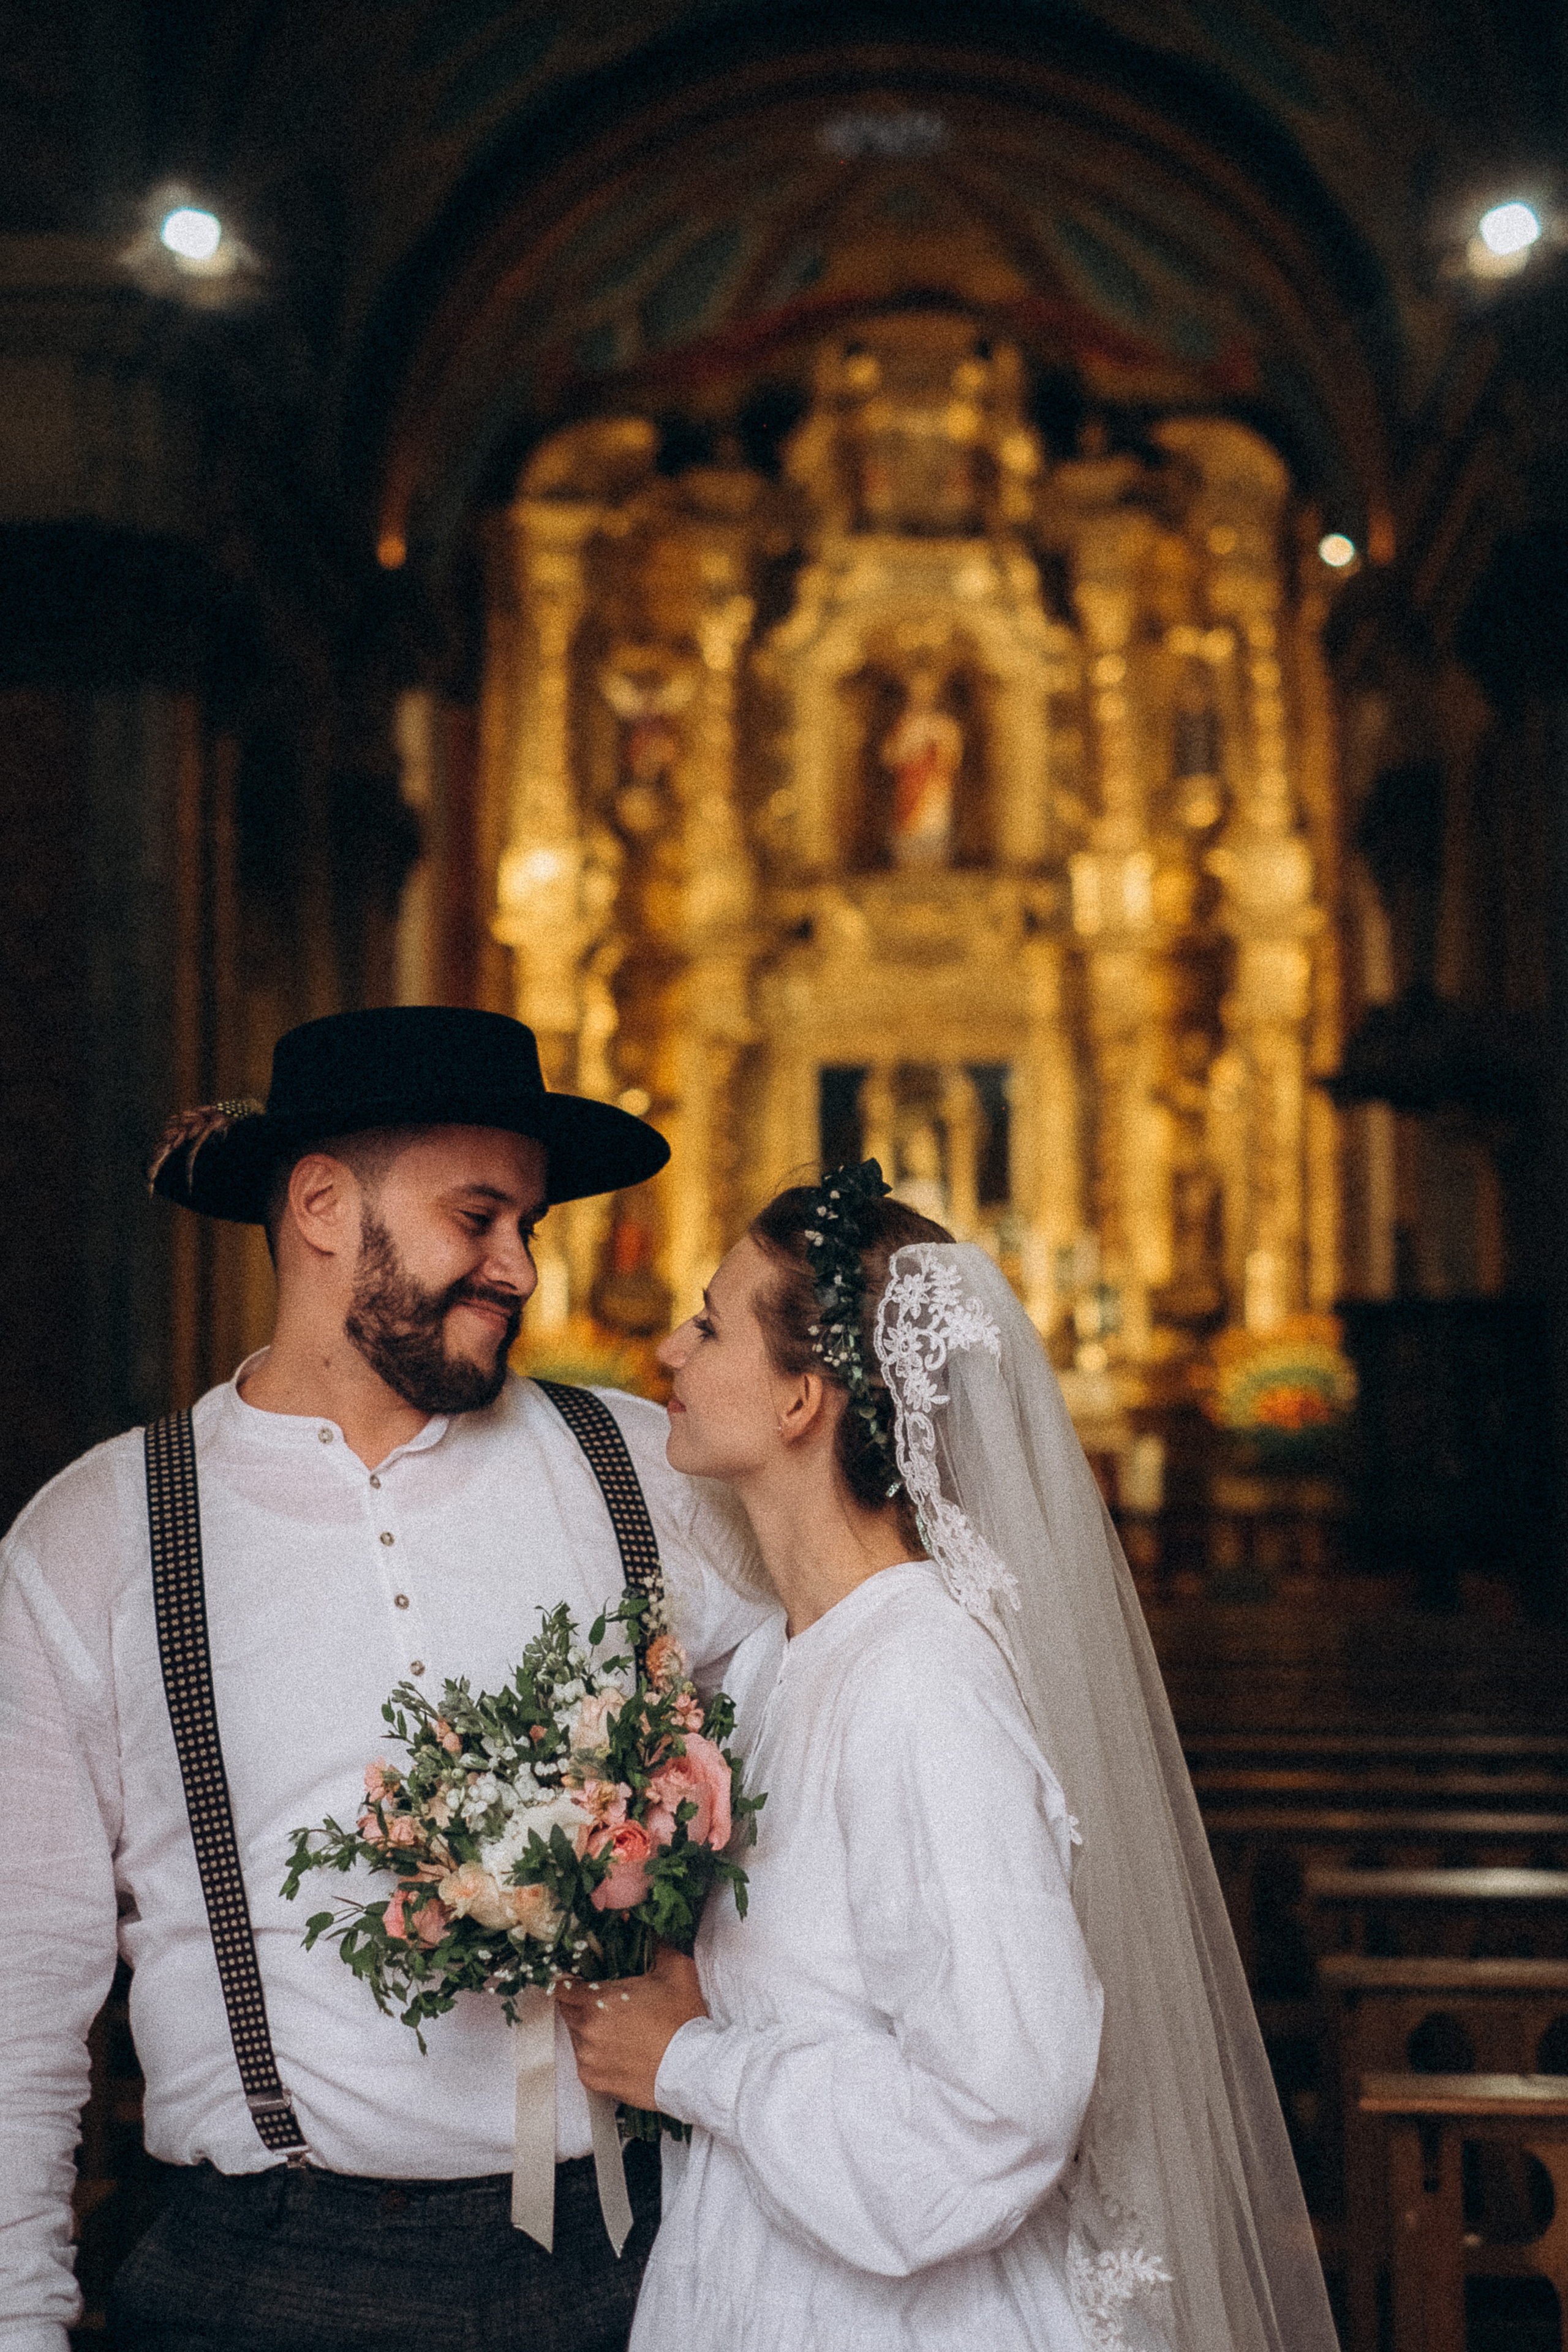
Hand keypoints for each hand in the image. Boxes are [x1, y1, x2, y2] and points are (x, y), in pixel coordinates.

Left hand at [556, 1943, 707, 2111]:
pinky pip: (586, 2062)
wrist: (695, 2070)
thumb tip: (648, 1926)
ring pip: (576, 2037)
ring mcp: (589, 2060)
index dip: (571, 1982)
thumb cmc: (684, 2019)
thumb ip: (657, 1943)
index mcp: (598, 2002)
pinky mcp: (596, 2082)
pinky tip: (619, 2049)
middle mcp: (586, 2032)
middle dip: (580, 2004)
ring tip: (616, 2027)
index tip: (582, 1981)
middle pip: (568, 2012)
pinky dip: (596, 2054)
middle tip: (604, 2002)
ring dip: (589, 2030)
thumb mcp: (676, 1970)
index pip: (563, 1988)